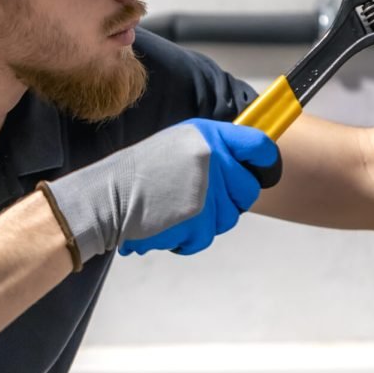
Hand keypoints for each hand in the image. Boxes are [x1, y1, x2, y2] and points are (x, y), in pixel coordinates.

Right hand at [38, 118, 280, 266]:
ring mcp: (208, 190)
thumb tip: (245, 163)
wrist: (106, 197)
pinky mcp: (199, 219)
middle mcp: (212, 158)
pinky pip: (207, 237)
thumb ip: (212, 151)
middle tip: (201, 200)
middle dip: (231, 201)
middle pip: (249, 189)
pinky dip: (189, 238)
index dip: (268, 161)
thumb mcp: (178, 145)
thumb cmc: (138, 174)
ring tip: (176, 209)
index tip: (267, 170)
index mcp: (208, 134)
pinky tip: (168, 223)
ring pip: (229, 218)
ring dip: (206, 221)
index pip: (259, 144)